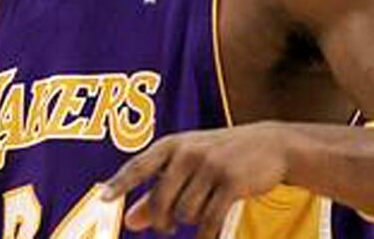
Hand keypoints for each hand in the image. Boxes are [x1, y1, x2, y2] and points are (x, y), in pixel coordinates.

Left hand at [100, 123, 291, 238]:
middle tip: (166, 228)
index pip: (138, 166)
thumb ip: (156, 192)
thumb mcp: (187, 166)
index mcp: (172, 145)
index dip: (120, 184)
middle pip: (161, 200)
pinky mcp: (232, 182)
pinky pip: (210, 221)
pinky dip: (206, 235)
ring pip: (185, 212)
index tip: (103, 200)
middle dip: (161, 221)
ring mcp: (210, 166)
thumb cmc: (219, 156)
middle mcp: (187, 152)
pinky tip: (208, 237)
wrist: (269, 145)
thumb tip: (129, 220)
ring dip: (190, 222)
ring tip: (200, 213)